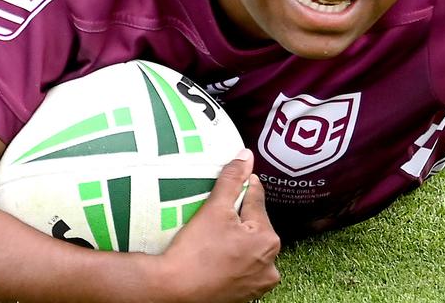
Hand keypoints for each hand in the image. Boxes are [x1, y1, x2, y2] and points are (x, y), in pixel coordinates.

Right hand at [155, 150, 280, 302]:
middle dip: (238, 217)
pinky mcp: (245, 295)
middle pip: (254, 225)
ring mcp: (258, 283)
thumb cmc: (195, 252)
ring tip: (213, 235)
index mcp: (269, 238)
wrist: (173, 290)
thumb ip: (232, 179)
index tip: (229, 184)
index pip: (256, 199)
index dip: (240, 188)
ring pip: (248, 247)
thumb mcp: (214, 208)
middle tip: (215, 214)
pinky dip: (232, 260)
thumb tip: (245, 156)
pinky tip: (215, 255)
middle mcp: (271, 263)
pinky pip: (242, 268)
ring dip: (236, 239)